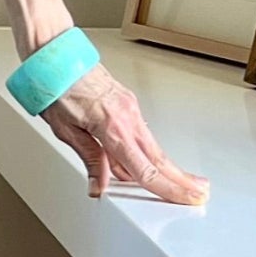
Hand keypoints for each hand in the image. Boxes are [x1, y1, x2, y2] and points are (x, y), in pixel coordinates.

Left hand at [38, 62, 209, 204]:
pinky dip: (150, 150)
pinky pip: (142, 132)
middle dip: (180, 179)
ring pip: (153, 145)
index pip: (144, 169)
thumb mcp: (65, 130)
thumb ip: (89, 158)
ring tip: (184, 182)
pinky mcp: (127, 102)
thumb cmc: (56, 87)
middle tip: (199, 193)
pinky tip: (152, 162)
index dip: (166, 189)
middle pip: (159, 158)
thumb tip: (98, 185)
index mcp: (112, 128)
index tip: (185, 199)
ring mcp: (129, 108)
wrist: (57, 58)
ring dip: (169, 166)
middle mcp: (126, 117)